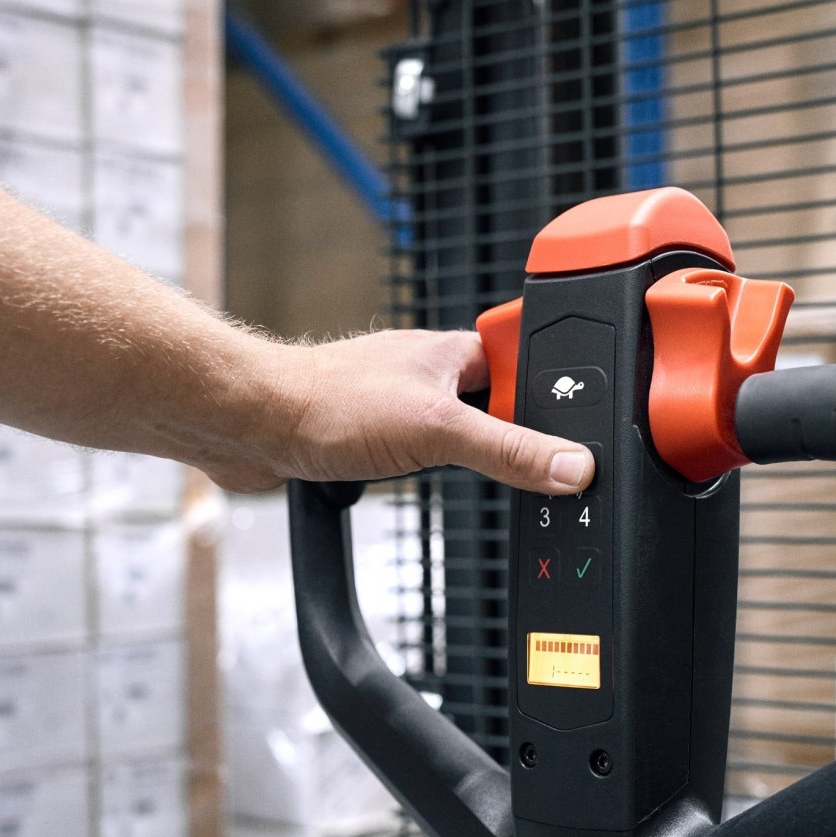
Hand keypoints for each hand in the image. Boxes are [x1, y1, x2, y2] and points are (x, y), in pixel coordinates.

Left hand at [219, 327, 595, 494]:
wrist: (249, 426)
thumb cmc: (327, 404)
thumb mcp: (438, 431)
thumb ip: (509, 450)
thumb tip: (572, 466)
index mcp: (455, 352)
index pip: (530, 364)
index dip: (556, 398)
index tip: (585, 434)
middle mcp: (430, 373)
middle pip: (499, 407)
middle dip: (511, 441)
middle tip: (529, 471)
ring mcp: (401, 404)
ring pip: (460, 435)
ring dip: (467, 461)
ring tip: (473, 478)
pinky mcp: (373, 435)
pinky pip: (422, 456)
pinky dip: (428, 475)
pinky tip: (423, 483)